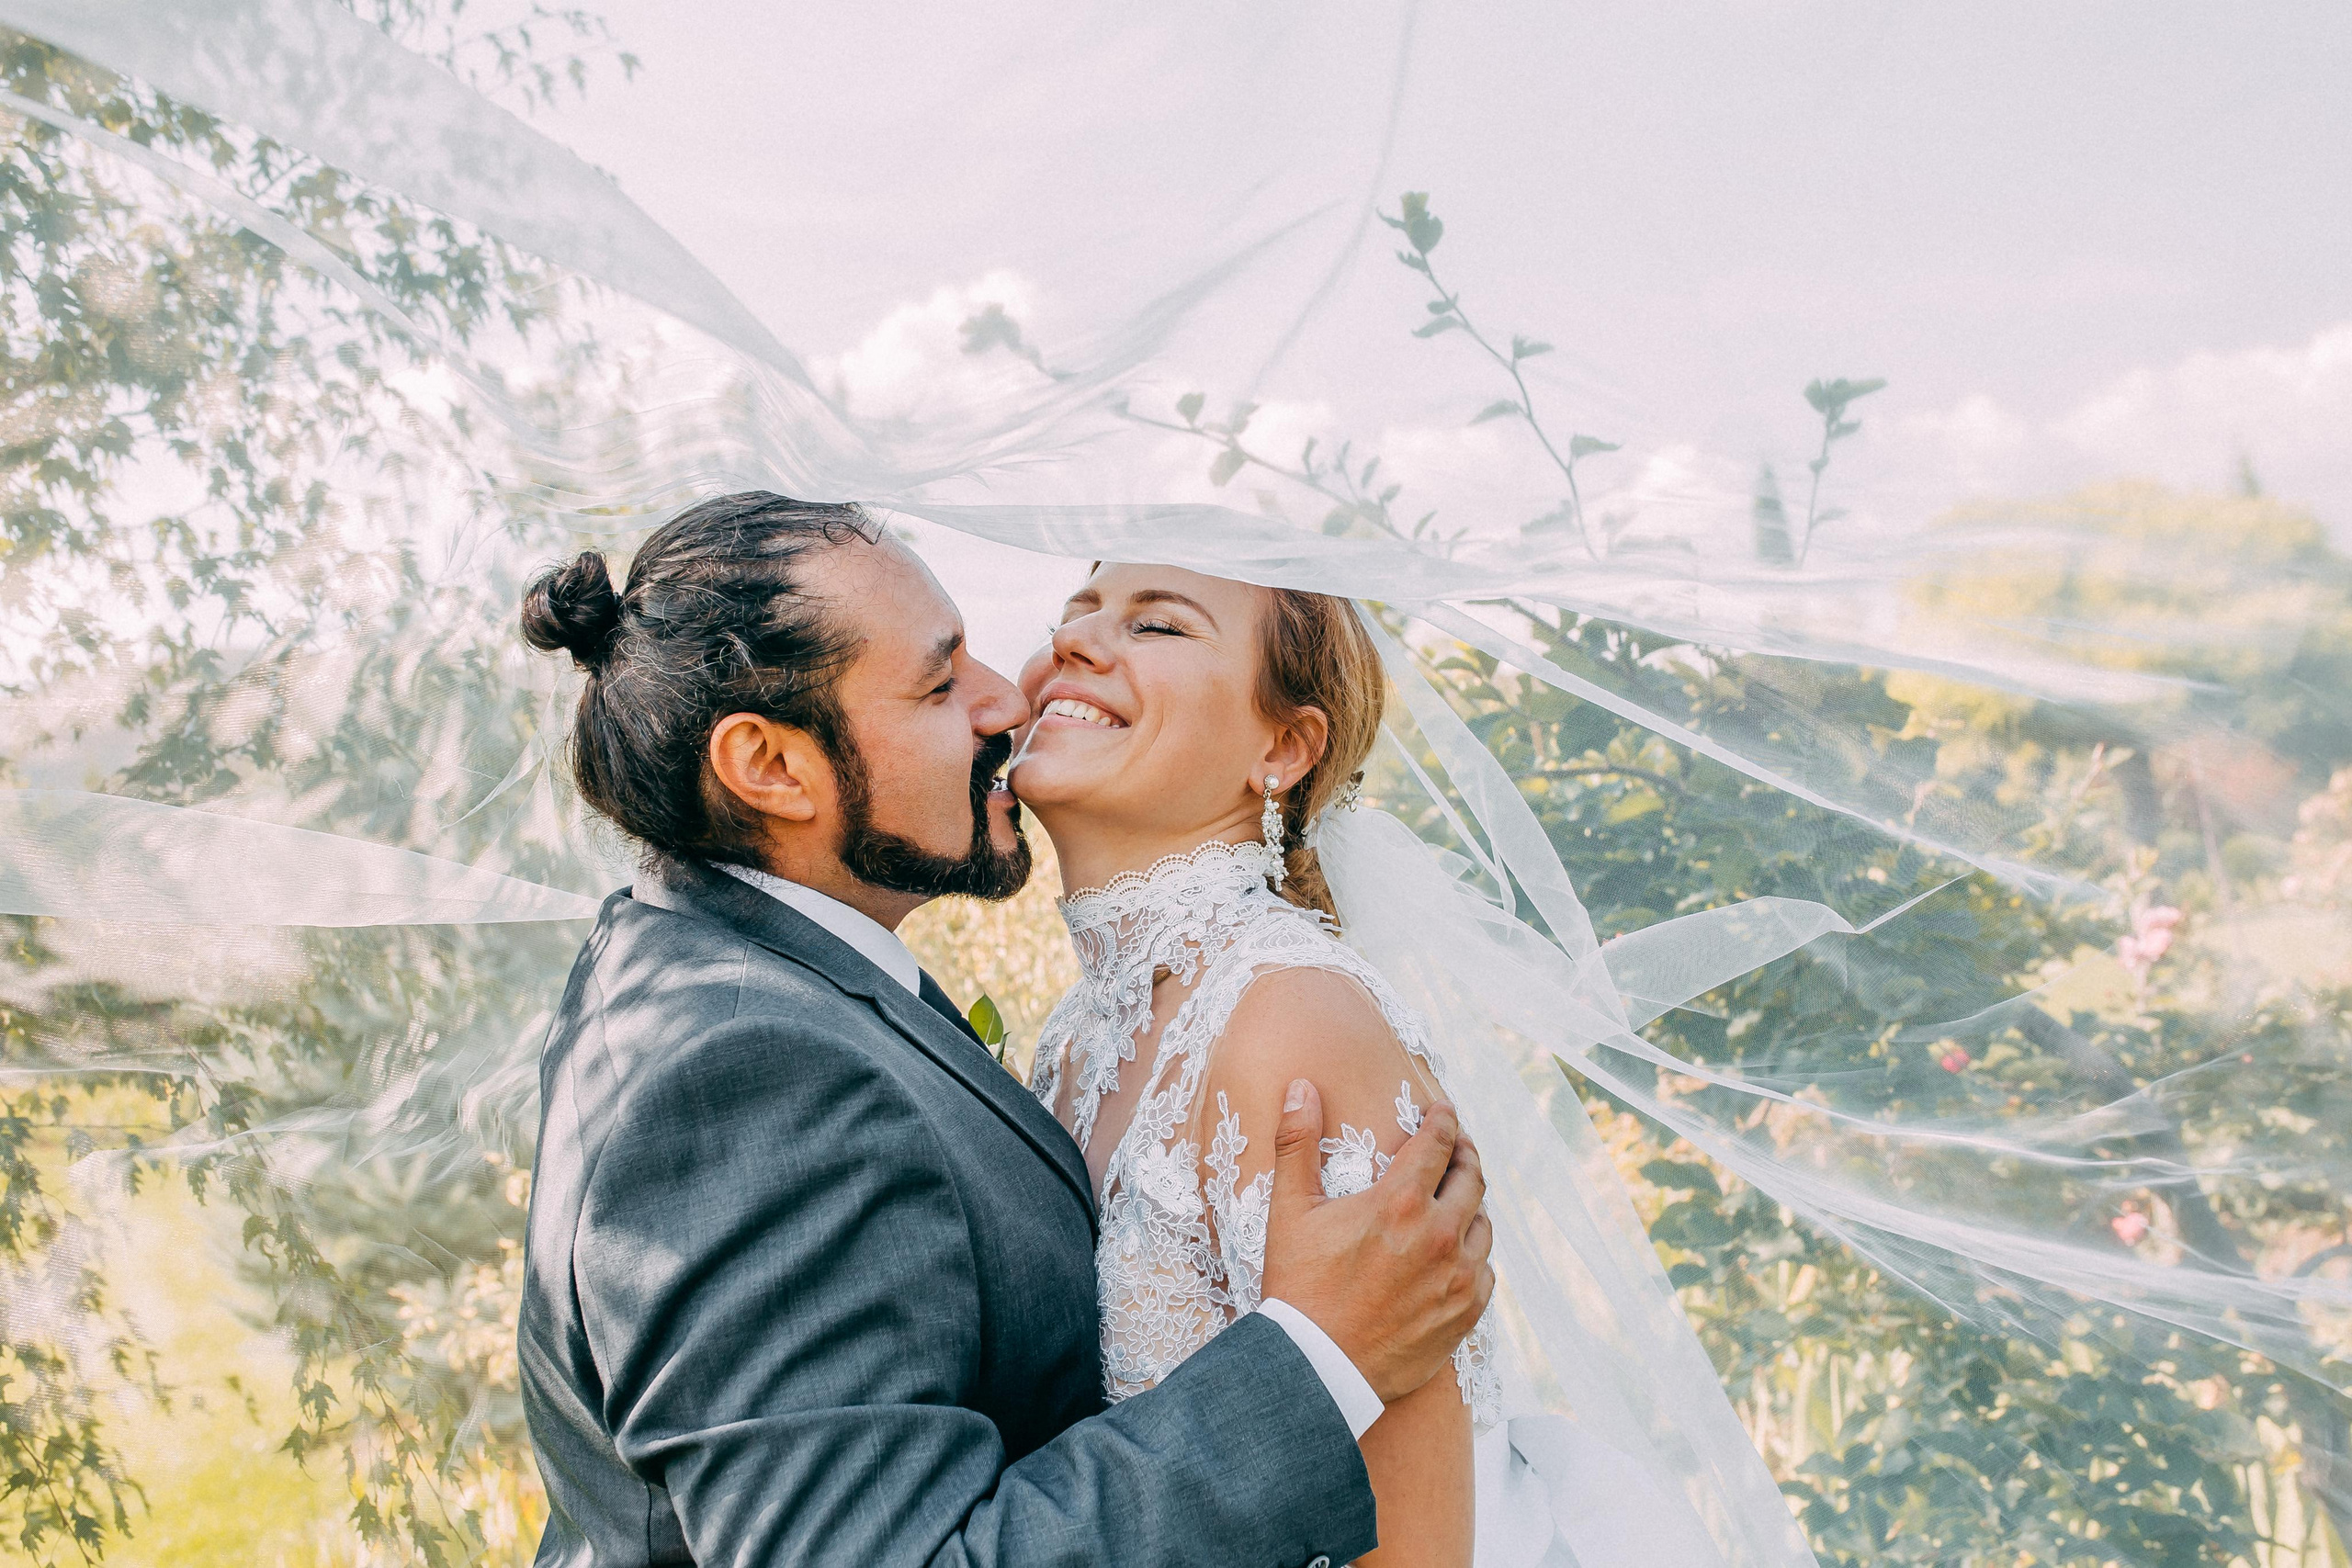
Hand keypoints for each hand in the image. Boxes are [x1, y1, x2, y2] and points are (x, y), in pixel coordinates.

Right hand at [1259, 1078, 1494, 1403]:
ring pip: (1483, 1224)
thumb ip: (1296, 1142)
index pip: (1439, 1142)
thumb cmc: (1300, 1287)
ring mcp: (1459, 1276)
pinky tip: (1456, 1254)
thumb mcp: (1289, 1211)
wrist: (1317, 1369)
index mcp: (1400, 1202)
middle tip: (1456, 1147)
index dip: (1443, 1120)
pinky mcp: (1466, 1313)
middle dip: (1464, 1154)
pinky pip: (1485, 1271)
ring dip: (1470, 1206)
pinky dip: (1473, 1255)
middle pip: (1471, 1177)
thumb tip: (1301, 1086)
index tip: (1442, 1111)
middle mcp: (1440, 1234)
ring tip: (1455, 1201)